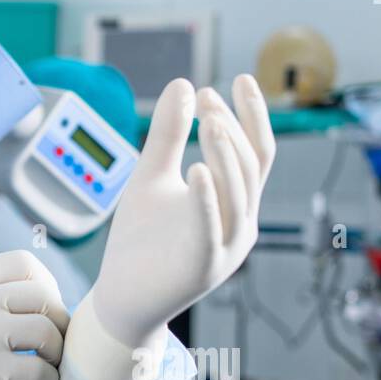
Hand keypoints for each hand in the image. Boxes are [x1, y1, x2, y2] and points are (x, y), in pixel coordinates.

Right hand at [0, 250, 69, 379]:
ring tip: (50, 363)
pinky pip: (38, 370)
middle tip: (55, 339)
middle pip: (43, 293)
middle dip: (59, 317)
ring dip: (57, 349)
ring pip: (47, 329)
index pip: (23, 261)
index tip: (44, 308)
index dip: (46, 282)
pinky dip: (49, 379)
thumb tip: (15, 299)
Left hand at [54, 75, 274, 379]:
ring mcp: (226, 249)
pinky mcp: (203, 268)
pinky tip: (197, 169)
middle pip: (251, 168)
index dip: (251, 116)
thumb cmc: (142, 240)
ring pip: (238, 195)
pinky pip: (211, 230)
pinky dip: (207, 199)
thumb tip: (184, 84)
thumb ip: (167, 134)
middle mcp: (240, 225)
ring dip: (226, 155)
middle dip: (233, 129)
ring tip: (209, 120)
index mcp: (234, 203)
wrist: (122, 299)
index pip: (257, 153)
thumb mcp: (151, 177)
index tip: (235, 80)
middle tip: (209, 99)